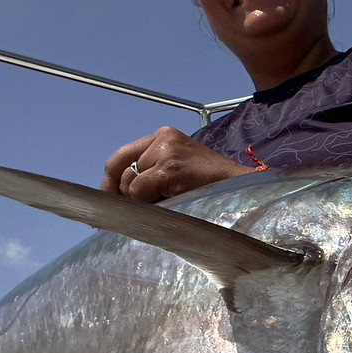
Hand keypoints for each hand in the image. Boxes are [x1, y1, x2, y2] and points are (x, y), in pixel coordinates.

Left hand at [101, 127, 254, 201]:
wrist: (243, 190)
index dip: (110, 182)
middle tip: (129, 215)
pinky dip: (150, 204)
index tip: (109, 203)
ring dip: (143, 203)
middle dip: (122, 196)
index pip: (121, 157)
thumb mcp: (179, 173)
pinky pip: (140, 191)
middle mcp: (162, 139)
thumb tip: (118, 200)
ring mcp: (166, 151)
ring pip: (129, 184)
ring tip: (170, 204)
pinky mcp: (170, 167)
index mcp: (164, 137)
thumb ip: (152, 175)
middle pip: (120, 169)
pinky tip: (173, 203)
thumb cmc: (213, 187)